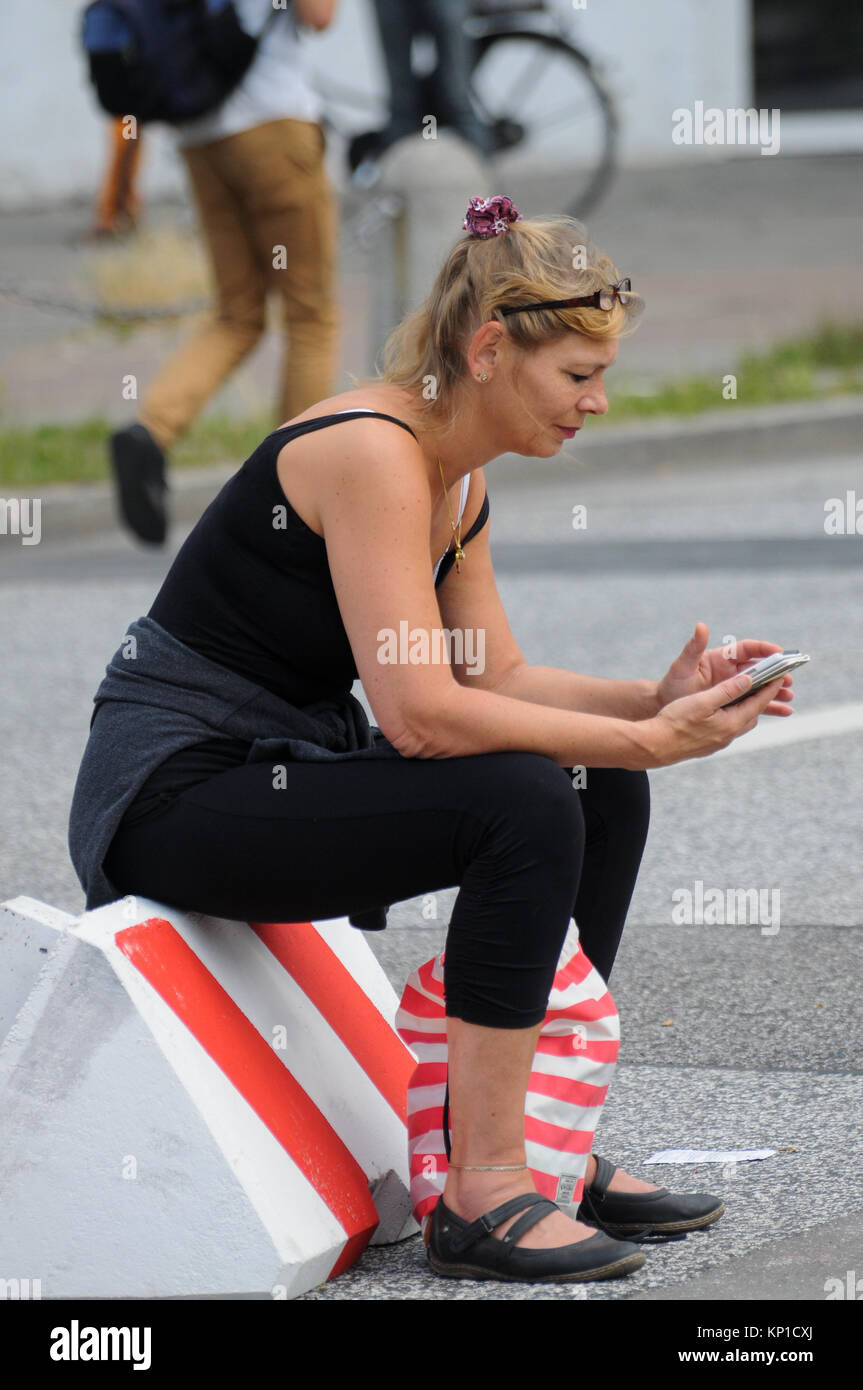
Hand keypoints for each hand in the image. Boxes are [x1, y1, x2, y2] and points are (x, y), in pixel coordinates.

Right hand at [646, 670, 787, 768]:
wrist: (654, 746)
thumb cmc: (676, 721)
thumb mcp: (703, 701)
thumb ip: (727, 690)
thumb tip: (749, 680)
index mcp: (731, 723)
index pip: (758, 703)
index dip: (770, 688)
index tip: (780, 676)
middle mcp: (729, 735)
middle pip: (753, 714)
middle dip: (761, 698)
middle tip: (764, 683)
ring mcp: (719, 742)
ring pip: (741, 723)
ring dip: (746, 709)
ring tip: (746, 696)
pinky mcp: (708, 745)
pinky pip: (728, 729)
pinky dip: (733, 717)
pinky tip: (724, 712)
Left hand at [655, 622, 793, 717]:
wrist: (666, 707)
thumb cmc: (673, 684)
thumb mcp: (682, 666)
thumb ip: (693, 648)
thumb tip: (701, 626)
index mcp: (721, 658)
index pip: (747, 649)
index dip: (764, 649)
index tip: (779, 652)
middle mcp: (731, 671)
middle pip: (759, 669)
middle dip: (775, 673)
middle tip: (789, 679)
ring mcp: (734, 687)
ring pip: (761, 687)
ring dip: (776, 691)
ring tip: (790, 697)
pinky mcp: (735, 702)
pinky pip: (756, 704)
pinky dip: (771, 707)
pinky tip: (786, 712)